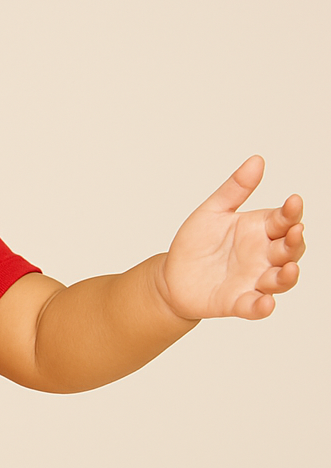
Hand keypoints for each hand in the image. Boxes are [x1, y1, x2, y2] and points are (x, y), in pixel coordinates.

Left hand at [157, 155, 304, 320]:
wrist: (172, 275)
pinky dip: (262, 307)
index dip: (291, 212)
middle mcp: (264, 256)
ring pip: (280, 280)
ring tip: (288, 269)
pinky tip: (265, 303)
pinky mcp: (239, 302)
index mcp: (260, 230)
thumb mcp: (212, 212)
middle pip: (290, 250)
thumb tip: (257, 160)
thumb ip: (235, 189)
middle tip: (293, 232)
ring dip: (287, 276)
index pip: (284, 219)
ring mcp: (254, 280)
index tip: (292, 201)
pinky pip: (255, 307)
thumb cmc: (196, 243)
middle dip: (295, 242)